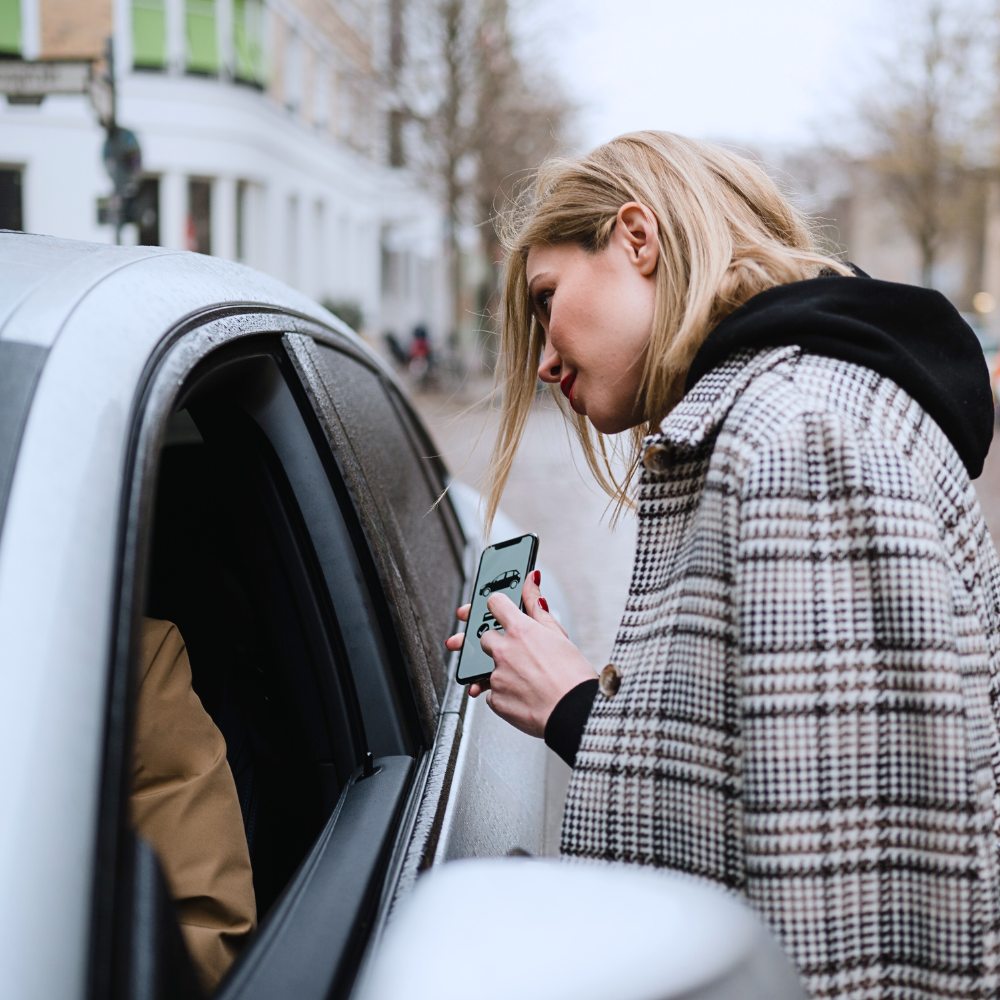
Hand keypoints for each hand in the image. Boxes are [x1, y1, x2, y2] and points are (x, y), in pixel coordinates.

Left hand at [444, 570, 596, 737]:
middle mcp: (504, 651)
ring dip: (502, 671)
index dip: (497, 606)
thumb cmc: (573, 678)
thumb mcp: (558, 635)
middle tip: (519, 654)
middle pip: (485, 636)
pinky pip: (491, 692)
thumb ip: (538, 607)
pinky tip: (523, 694)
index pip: (494, 603)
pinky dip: (504, 693)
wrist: (576, 715)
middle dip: (498, 643)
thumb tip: (531, 580)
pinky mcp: (495, 699)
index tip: (498, 610)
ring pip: (487, 667)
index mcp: (520, 630)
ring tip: (526, 679)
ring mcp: (497, 676)